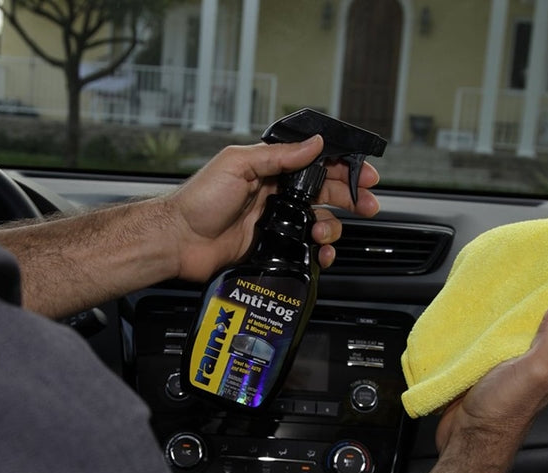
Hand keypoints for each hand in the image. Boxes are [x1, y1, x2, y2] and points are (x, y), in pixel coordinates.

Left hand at [166, 135, 379, 283]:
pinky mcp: (270, 249)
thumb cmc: (199, 200)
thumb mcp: (238, 165)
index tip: (363, 174)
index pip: (315, 164)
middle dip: (350, 198)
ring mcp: (274, 223)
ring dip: (330, 227)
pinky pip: (303, 251)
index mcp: (269, 170)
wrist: (178, 240)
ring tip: (323, 232)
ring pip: (317, 223)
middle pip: (324, 193)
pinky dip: (317, 253)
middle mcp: (275, 195)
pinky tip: (320, 254)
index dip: (342, 167)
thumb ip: (278, 156)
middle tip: (369, 204)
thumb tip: (314, 144)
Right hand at [435, 288, 547, 455]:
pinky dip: (471, 332)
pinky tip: (465, 320)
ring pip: (499, 334)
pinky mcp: (473, 371)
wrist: (465, 440)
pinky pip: (474, 346)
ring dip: (494, 317)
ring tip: (489, 289)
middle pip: (529, 326)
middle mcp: (526, 363)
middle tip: (519, 274)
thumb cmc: (503, 413)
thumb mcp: (537, 368)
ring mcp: (498, 367)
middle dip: (524, 303)